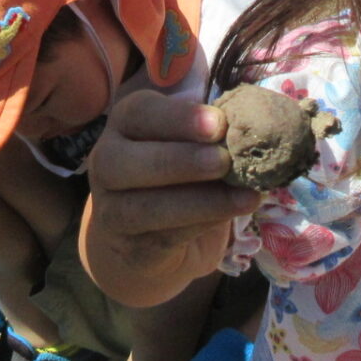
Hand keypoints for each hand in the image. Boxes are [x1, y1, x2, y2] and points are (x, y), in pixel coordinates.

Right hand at [86, 91, 257, 292]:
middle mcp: (107, 163)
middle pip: (123, 161)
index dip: (178, 117)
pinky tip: (234, 213)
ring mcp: (112, 209)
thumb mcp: (190, 140)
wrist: (149, 234)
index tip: (219, 123)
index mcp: (125, 124)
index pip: (140, 112)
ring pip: (144, 207)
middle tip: (224, 160)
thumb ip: (211, 127)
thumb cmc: (179, 170)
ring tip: (246, 194)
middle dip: (179, 160)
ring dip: (199, 200)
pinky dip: (203, 224)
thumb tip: (253, 119)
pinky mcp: (131, 248)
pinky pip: (163, 238)